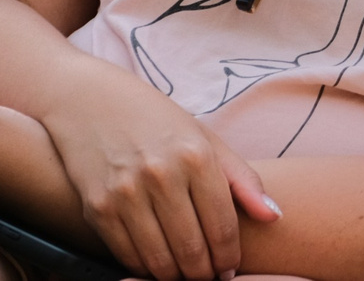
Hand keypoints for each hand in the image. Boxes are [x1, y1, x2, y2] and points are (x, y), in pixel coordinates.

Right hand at [37, 69, 281, 279]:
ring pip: (159, 259)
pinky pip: (127, 254)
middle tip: (210, 278)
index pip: (223, 226)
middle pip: (192, 249)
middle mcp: (161, 175)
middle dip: (205, 274)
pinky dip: (144, 268)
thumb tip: (274, 216)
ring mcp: (125, 193)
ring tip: (186, 276)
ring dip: (176, 277)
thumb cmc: (157, 120)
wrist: (89, 101)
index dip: (230, 257)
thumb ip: (243, 179)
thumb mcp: (206, 138)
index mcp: (196, 156)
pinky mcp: (96, 208)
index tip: (231, 269)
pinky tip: (156, 265)